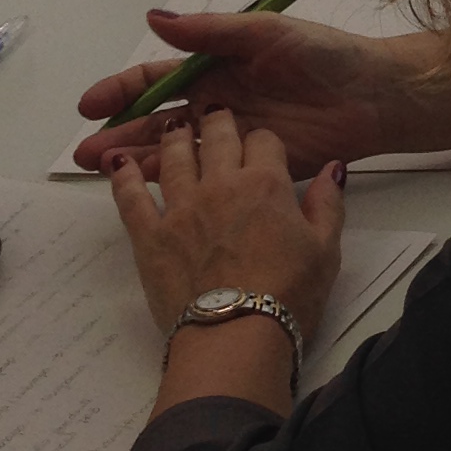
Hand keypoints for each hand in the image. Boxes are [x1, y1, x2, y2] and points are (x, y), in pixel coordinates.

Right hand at [75, 8, 429, 177]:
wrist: (374, 96)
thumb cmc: (324, 54)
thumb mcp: (266, 33)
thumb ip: (211, 32)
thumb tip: (153, 18)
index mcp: (218, 65)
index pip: (158, 77)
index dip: (122, 89)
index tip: (90, 105)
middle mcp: (218, 101)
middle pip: (157, 118)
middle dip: (119, 131)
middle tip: (85, 151)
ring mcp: (231, 137)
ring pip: (173, 149)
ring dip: (137, 159)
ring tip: (102, 171)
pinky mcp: (249, 168)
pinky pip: (205, 176)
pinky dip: (175, 183)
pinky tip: (147, 190)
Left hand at [105, 105, 343, 343]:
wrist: (236, 335)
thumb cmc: (288, 295)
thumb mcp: (326, 249)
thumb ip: (328, 203)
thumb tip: (332, 167)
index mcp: (265, 183)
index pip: (264, 140)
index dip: (264, 139)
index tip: (262, 146)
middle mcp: (220, 184)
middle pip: (216, 136)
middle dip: (217, 121)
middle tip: (213, 115)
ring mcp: (180, 208)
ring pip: (173, 158)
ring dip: (173, 138)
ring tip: (174, 127)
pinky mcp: (149, 236)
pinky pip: (130, 198)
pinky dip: (122, 177)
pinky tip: (117, 161)